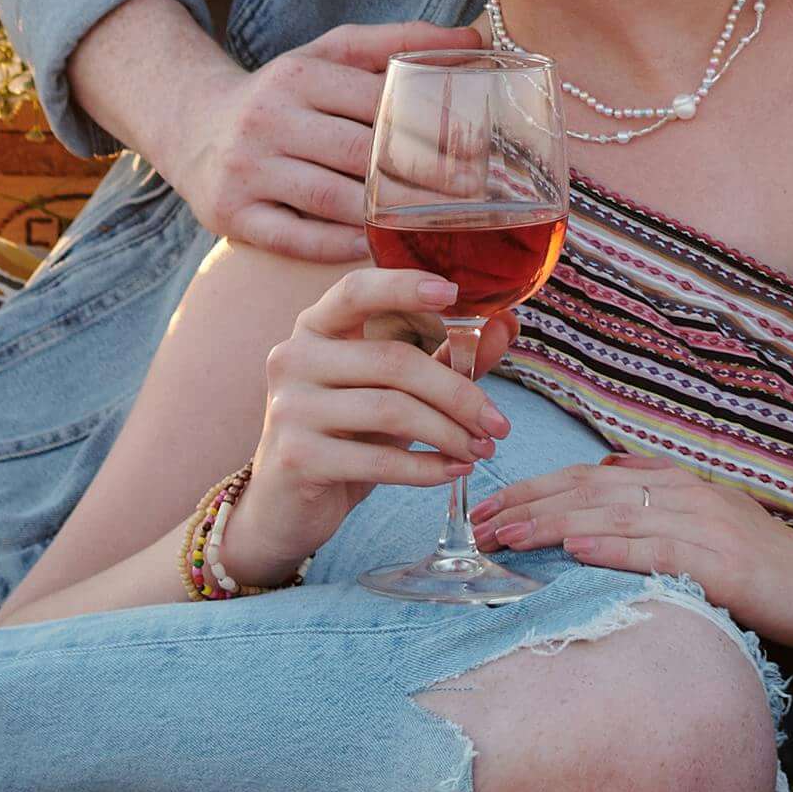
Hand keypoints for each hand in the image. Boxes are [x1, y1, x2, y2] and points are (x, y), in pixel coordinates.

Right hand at [159, 18, 479, 262]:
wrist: (193, 125)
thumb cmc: (286, 92)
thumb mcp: (331, 55)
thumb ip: (399, 42)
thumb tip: (475, 36)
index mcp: (298, 76)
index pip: (376, 103)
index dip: (429, 127)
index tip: (477, 149)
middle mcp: (267, 120)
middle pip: (359, 154)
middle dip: (420, 177)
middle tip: (471, 196)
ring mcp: (247, 170)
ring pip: (330, 199)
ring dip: (386, 216)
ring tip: (437, 225)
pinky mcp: (231, 213)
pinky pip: (293, 237)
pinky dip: (338, 245)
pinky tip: (376, 247)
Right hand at [212, 261, 508, 584]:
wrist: (285, 505)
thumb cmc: (347, 435)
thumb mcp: (394, 392)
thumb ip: (445, 357)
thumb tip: (507, 325)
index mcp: (315, 328)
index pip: (356, 290)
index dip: (403, 286)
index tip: (454, 292)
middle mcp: (293, 358)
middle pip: (394, 361)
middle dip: (459, 394)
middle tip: (498, 423)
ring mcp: (289, 407)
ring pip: (392, 410)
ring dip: (449, 434)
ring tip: (480, 450)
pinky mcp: (296, 457)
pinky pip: (379, 459)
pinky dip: (427, 468)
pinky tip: (452, 471)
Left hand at [468, 454, 792, 646]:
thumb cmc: (765, 562)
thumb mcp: (708, 516)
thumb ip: (658, 492)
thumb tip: (604, 468)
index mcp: (677, 483)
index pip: (591, 480)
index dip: (537, 491)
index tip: (492, 510)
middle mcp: (684, 493)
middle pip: (591, 493)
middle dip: (530, 507)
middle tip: (481, 527)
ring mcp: (703, 522)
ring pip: (613, 517)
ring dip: (554, 525)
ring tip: (509, 536)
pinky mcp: (718, 558)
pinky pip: (654, 549)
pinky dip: (611, 547)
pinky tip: (574, 549)